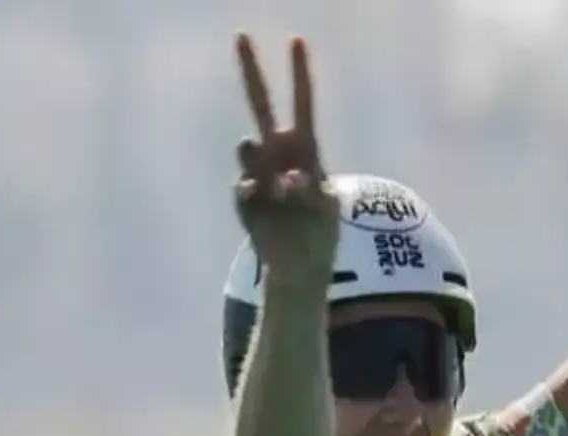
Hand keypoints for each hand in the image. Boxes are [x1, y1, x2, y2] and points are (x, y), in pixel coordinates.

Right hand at [232, 34, 337, 278]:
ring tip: (282, 187)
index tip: (297, 40)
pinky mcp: (243, 197)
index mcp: (305, 151)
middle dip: (253, 72)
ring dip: (260, 159)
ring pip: (249, 148)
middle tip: (242, 35)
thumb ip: (308, 187)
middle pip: (261, 107)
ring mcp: (257, 171)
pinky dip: (260, 196)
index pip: (302, 105)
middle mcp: (278, 154)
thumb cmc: (319, 234)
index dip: (299, 75)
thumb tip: (285, 175)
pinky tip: (271, 211)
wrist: (299, 268)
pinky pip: (246, 187)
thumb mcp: (325, 208)